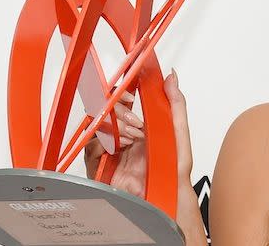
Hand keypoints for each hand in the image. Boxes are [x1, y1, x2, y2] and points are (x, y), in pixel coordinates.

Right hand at [83, 69, 193, 196]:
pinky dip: (106, 143)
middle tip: (136, 122)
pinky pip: (90, 146)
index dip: (119, 95)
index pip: (118, 102)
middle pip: (103, 110)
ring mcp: (109, 149)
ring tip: (134, 137)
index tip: (131, 96)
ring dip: (115, 127)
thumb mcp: (178, 129)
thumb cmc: (174, 167)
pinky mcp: (99, 165)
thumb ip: (175, 102)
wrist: (167, 192)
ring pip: (96, 126)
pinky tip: (123, 148)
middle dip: (118, 111)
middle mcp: (120, 135)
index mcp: (136, 126)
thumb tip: (171, 76)